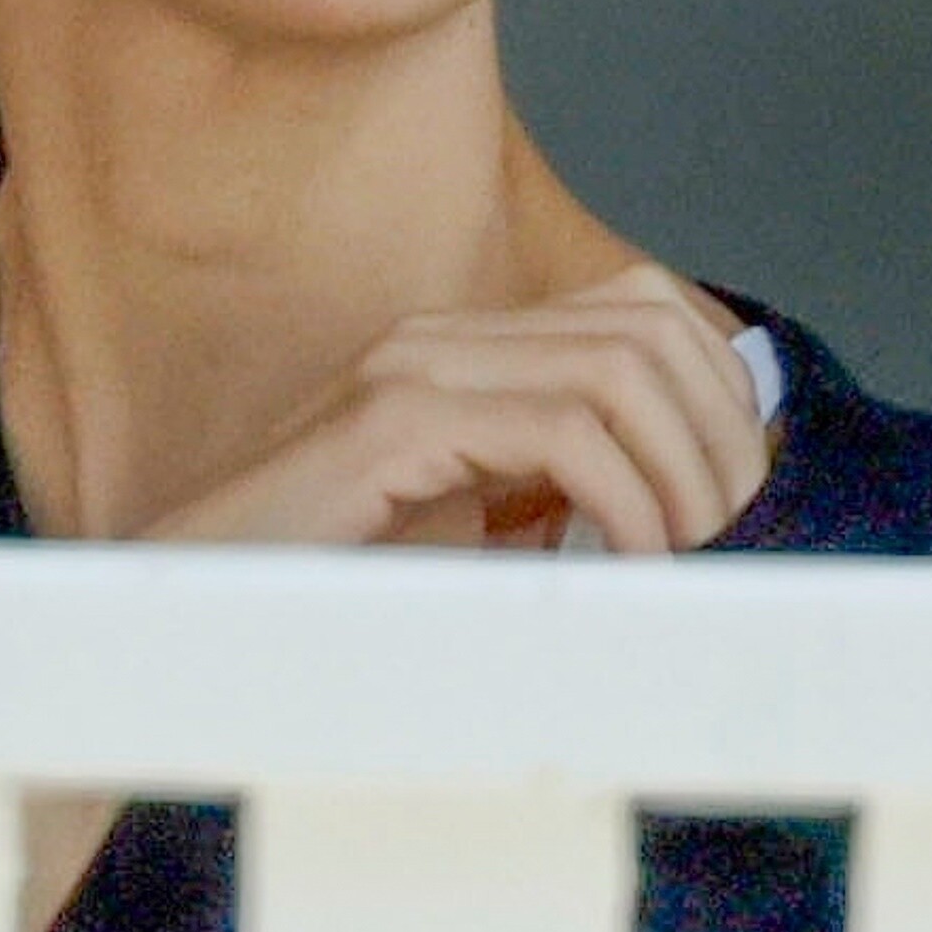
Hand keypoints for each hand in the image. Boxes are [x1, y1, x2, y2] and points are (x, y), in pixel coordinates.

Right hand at [143, 261, 768, 556]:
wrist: (196, 624)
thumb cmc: (324, 596)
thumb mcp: (471, 544)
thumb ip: (555, 511)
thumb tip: (689, 521)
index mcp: (463, 356)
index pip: (641, 307)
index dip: (718, 393)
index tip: (734, 494)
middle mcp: (439, 343)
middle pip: (648, 322)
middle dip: (720, 432)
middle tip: (730, 533)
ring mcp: (410, 374)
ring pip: (619, 367)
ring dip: (681, 471)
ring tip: (685, 556)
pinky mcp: (390, 427)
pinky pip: (562, 432)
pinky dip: (624, 504)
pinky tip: (622, 566)